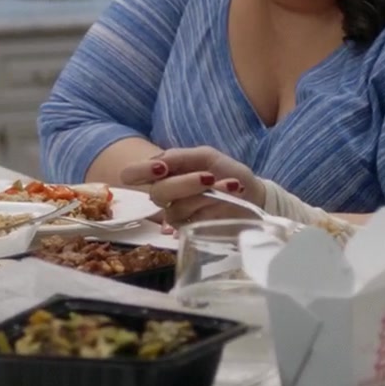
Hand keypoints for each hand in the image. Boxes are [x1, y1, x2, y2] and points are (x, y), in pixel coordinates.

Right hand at [116, 147, 264, 228]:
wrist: (251, 193)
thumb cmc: (226, 171)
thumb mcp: (206, 156)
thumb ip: (180, 157)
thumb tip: (159, 163)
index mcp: (164, 171)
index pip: (133, 174)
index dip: (139, 172)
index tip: (160, 168)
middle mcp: (165, 193)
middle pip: (157, 193)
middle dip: (183, 184)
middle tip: (208, 177)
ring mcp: (177, 213)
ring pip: (175, 208)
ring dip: (205, 194)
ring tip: (231, 185)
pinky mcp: (190, 229)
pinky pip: (192, 220)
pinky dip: (214, 204)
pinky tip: (231, 193)